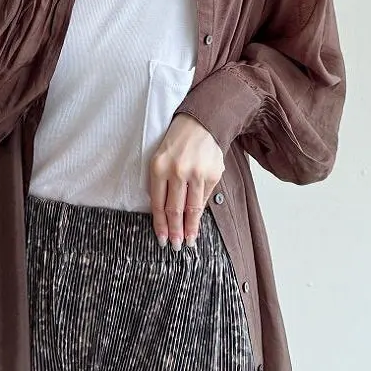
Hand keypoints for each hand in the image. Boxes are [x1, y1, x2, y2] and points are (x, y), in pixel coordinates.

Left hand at [148, 113, 224, 250]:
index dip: (160, 225)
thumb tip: (164, 215)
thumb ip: (161, 183)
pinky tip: (197, 222)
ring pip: (192, 208)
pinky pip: (205, 197)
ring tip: (188, 241)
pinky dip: (200, 212)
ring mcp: (197, 173)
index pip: (158, 203)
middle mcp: (177, 171)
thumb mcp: (161, 158)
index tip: (162, 240)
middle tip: (175, 247)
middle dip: (175, 231)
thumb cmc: (177, 142)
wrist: (201, 122)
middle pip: (175, 209)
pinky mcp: (213, 174)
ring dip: (190, 228)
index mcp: (159, 167)